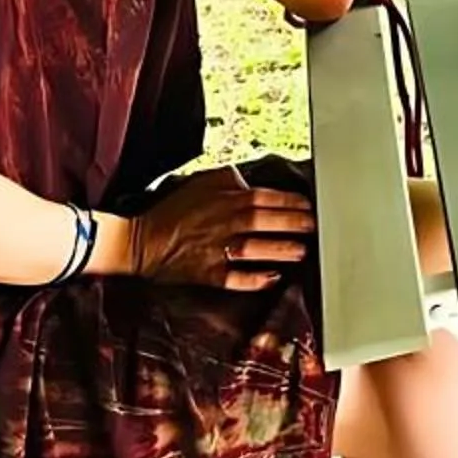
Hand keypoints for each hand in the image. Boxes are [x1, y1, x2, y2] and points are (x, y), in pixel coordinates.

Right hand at [129, 166, 314, 290]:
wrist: (142, 241)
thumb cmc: (175, 209)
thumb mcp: (204, 181)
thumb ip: (232, 178)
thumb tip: (252, 180)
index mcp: (228, 199)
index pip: (269, 197)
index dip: (293, 201)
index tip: (312, 206)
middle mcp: (226, 223)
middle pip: (266, 221)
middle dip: (294, 223)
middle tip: (315, 227)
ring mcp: (217, 250)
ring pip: (255, 249)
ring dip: (280, 250)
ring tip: (302, 251)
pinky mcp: (207, 273)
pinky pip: (234, 278)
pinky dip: (254, 279)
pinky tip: (273, 278)